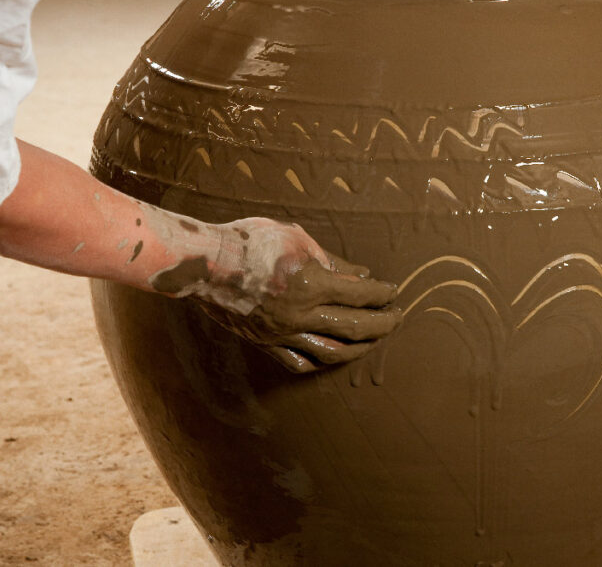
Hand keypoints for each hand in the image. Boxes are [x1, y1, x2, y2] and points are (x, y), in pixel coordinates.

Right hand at [152, 216, 400, 372]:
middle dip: (382, 324)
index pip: (361, 295)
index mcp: (311, 283)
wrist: (204, 262)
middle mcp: (300, 314)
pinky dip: (321, 362)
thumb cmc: (252, 241)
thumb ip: (333, 261)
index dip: (383, 294)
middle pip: (354, 327)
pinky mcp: (266, 343)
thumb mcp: (298, 238)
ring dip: (360, 348)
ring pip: (332, 352)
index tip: (394, 292)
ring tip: (373, 340)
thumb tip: (363, 277)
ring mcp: (282, 333)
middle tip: (397, 318)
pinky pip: (299, 362)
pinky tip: (333, 356)